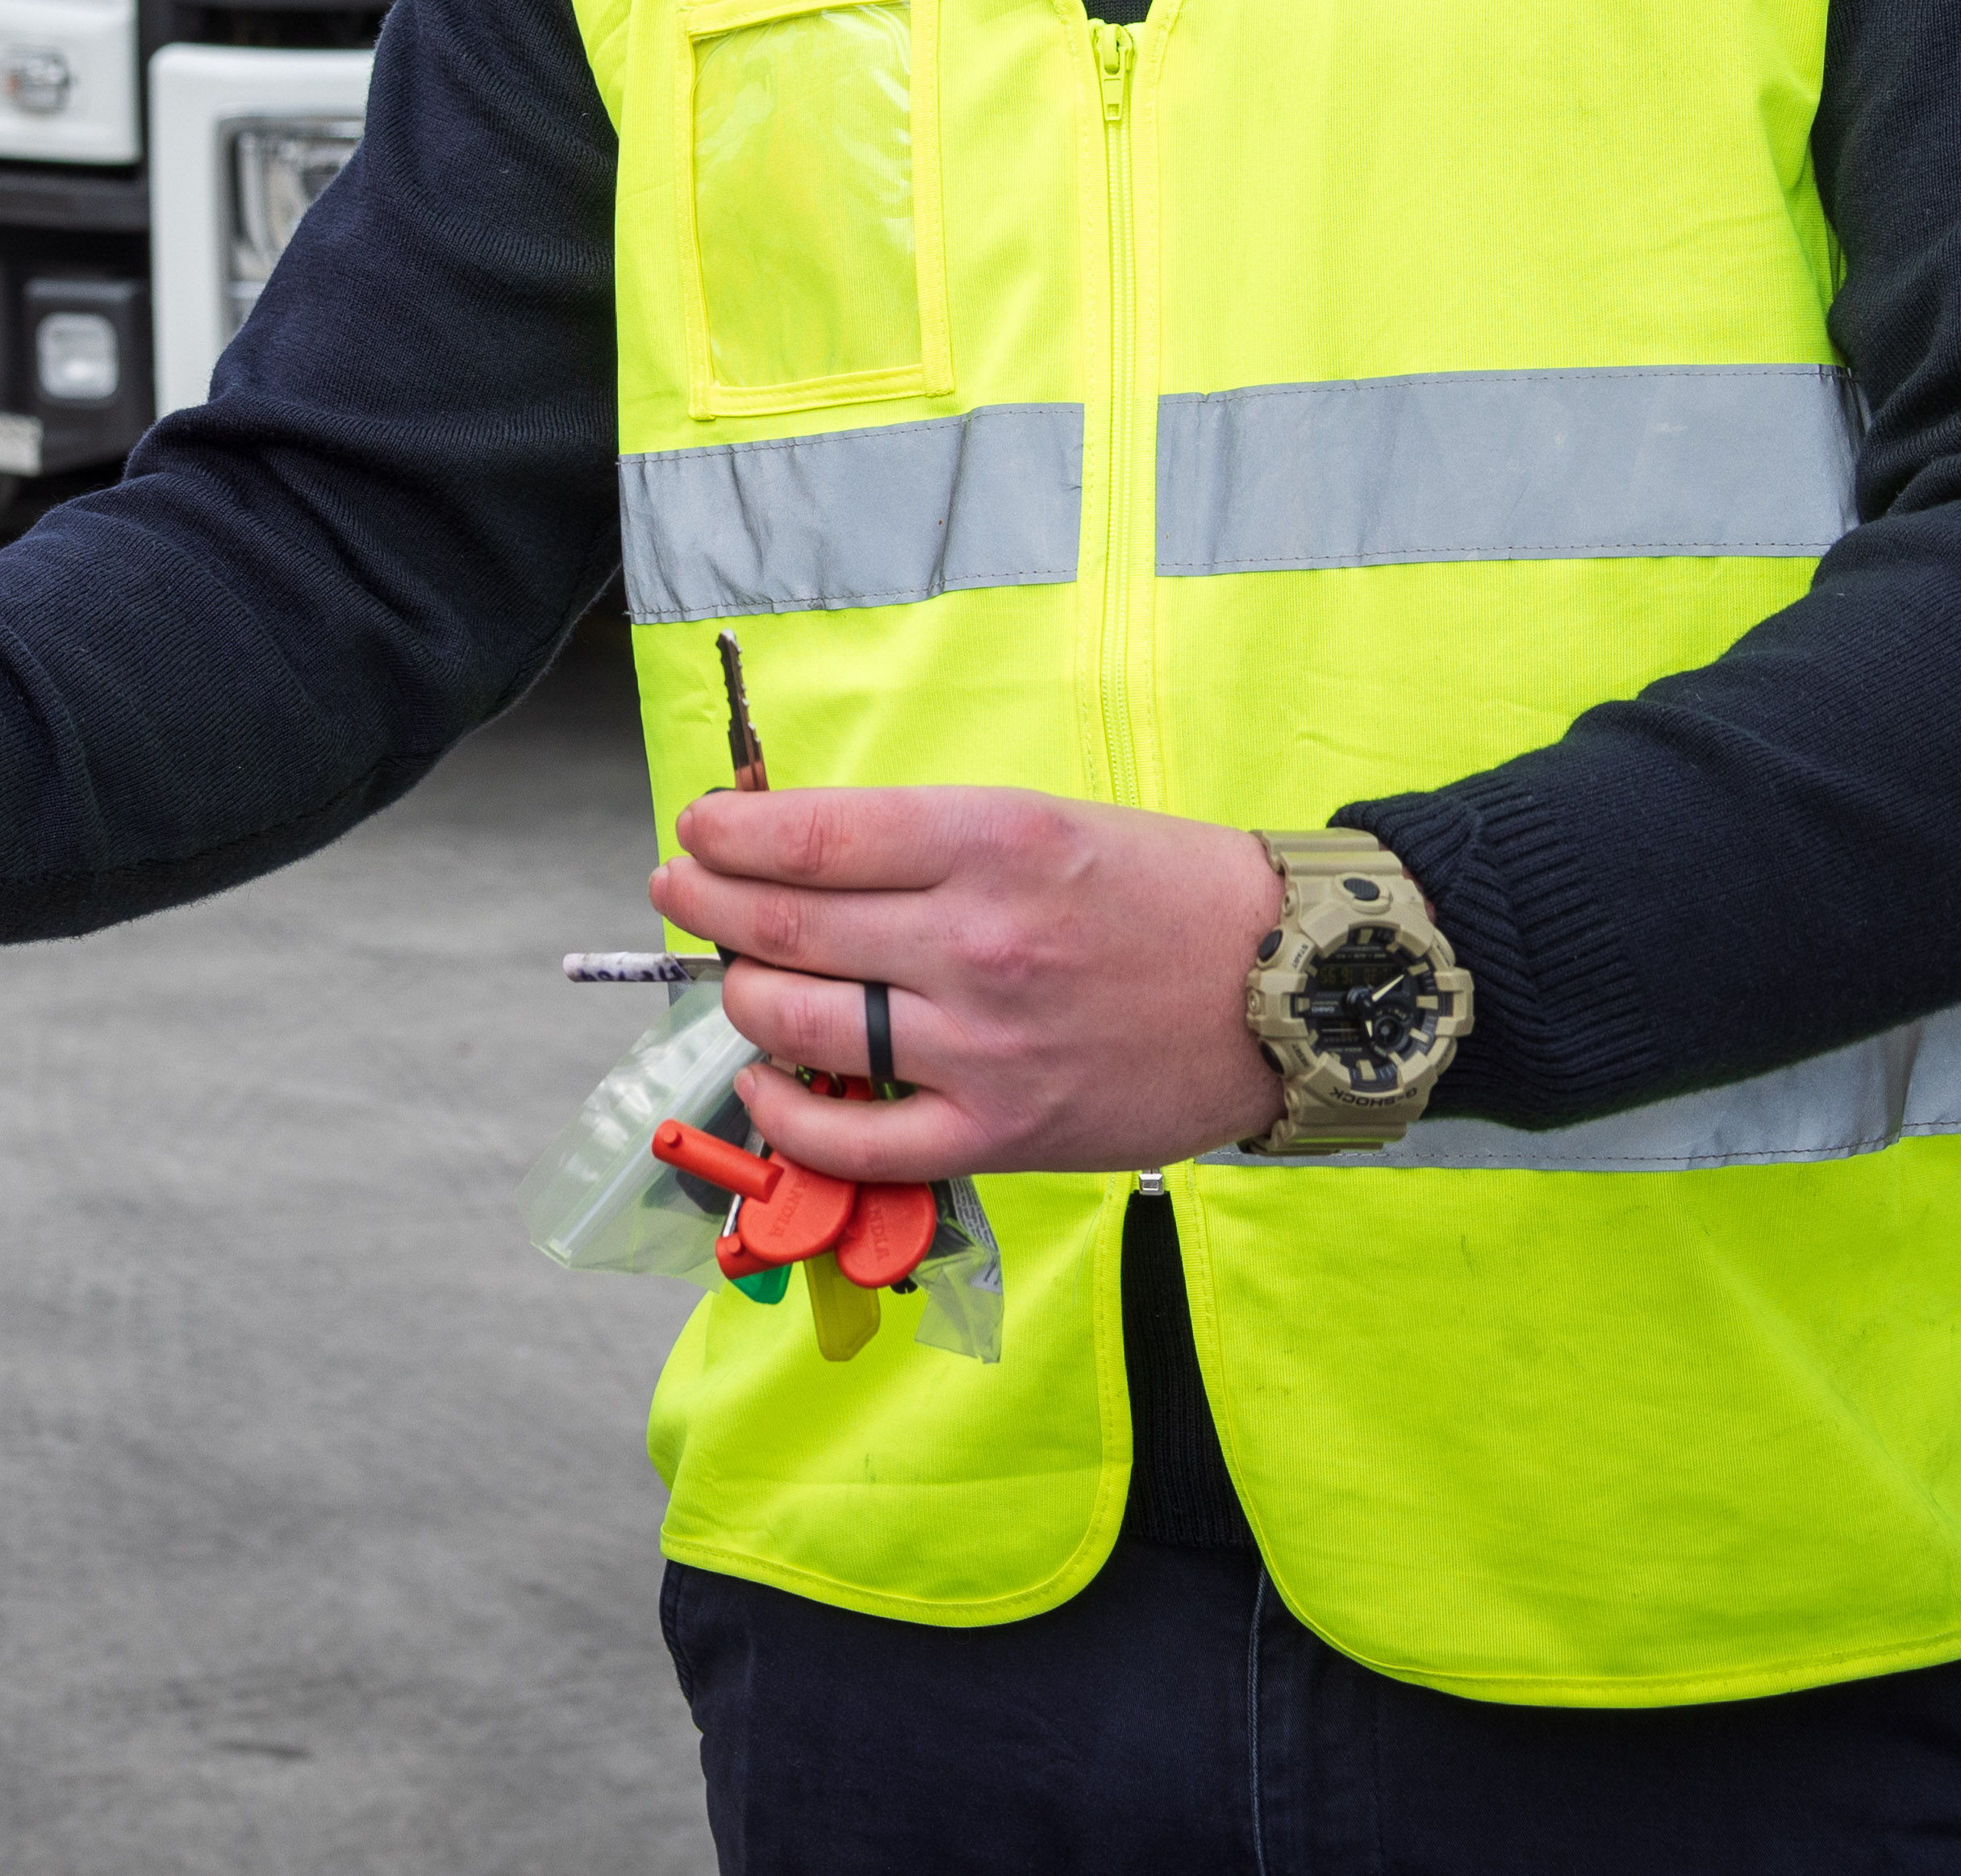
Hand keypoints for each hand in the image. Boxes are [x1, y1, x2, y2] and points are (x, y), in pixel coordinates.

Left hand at [652, 785, 1289, 1180]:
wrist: (1283, 988)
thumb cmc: (1159, 892)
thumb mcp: (1036, 822)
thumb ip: (920, 844)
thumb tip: (793, 852)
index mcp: (989, 841)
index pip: (809, 836)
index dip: (725, 834)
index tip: (695, 830)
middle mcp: (978, 941)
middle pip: (786, 927)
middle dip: (705, 904)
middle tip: (677, 889)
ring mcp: (985, 1046)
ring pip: (799, 1024)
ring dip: (736, 995)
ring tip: (731, 974)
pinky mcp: (1001, 1132)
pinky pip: (854, 1138)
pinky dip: (785, 1111)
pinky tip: (765, 1078)